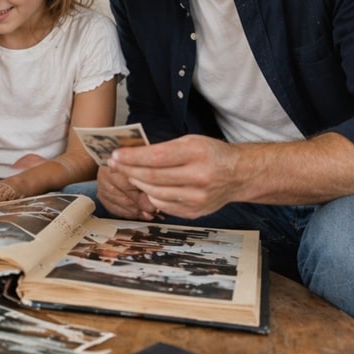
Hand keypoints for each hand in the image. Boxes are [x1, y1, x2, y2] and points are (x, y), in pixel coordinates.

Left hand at [107, 135, 241, 218]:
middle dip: (128, 170)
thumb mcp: (191, 142)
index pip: (156, 157)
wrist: (238, 175)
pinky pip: (163, 205)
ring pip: (155, 193)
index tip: (115, 155)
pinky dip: (151, 195)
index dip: (132, 157)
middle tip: (115, 164)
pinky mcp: (195, 212)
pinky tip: (147, 187)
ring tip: (129, 174)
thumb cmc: (211, 155)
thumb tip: (132, 153)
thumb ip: (164, 148)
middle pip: (152, 177)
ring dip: (137, 183)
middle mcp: (199, 177)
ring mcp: (197, 198)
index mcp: (197, 154)